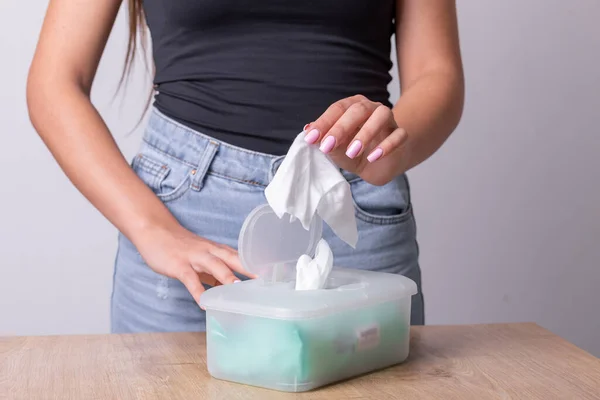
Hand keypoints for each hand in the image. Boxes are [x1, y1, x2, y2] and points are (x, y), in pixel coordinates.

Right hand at [133, 224, 255, 302]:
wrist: (155, 231)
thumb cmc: (180, 247)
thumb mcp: (201, 259)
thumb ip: (214, 274)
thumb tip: (227, 290)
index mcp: (217, 250)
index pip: (241, 257)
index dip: (256, 266)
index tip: (272, 276)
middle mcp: (209, 251)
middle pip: (233, 259)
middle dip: (249, 269)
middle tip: (265, 281)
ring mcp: (194, 257)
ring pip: (214, 265)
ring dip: (227, 277)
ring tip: (239, 290)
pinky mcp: (179, 265)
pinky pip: (190, 279)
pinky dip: (198, 291)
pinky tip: (204, 303)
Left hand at [304, 95, 408, 184]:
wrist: (377, 166)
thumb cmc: (353, 151)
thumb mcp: (335, 148)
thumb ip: (324, 139)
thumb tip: (309, 132)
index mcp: (352, 106)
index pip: (338, 109)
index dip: (324, 123)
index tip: (311, 138)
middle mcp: (371, 108)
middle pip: (358, 109)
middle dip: (341, 127)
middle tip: (328, 145)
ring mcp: (388, 120)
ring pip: (381, 116)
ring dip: (365, 133)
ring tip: (353, 152)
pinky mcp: (401, 134)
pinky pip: (398, 135)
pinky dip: (387, 146)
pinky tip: (373, 157)